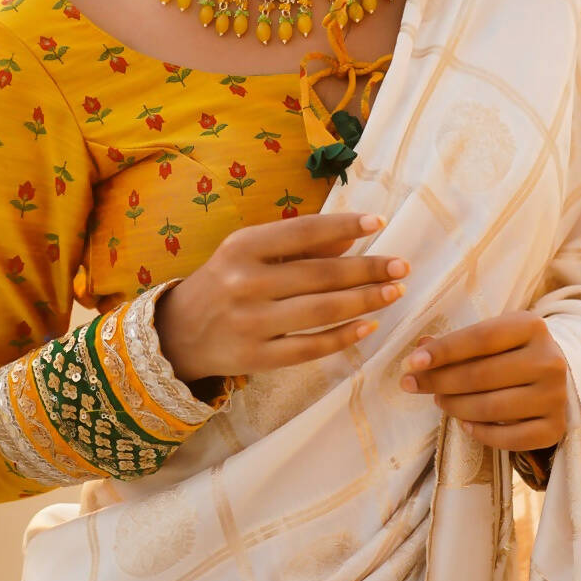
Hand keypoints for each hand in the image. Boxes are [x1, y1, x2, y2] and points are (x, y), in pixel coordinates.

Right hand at [153, 212, 408, 385]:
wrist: (178, 332)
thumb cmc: (226, 280)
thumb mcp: (250, 251)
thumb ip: (298, 245)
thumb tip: (351, 237)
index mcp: (242, 246)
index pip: (303, 232)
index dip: (343, 226)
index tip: (379, 221)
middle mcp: (245, 282)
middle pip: (319, 274)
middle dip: (367, 269)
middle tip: (401, 266)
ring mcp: (251, 323)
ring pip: (320, 311)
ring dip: (364, 301)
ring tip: (394, 292)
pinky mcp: (257, 358)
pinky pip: (309, 348)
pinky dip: (343, 337)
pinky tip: (369, 326)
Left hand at [399, 311, 566, 451]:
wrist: (556, 377)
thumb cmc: (511, 352)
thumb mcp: (490, 338)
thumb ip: (455, 343)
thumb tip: (418, 352)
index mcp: (531, 327)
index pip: (480, 338)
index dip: (443, 351)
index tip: (411, 363)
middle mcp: (549, 360)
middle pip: (482, 375)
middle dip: (440, 381)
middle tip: (413, 385)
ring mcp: (555, 396)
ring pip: (493, 408)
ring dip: (456, 407)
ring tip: (439, 401)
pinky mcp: (556, 428)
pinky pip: (510, 439)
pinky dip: (482, 434)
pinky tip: (465, 424)